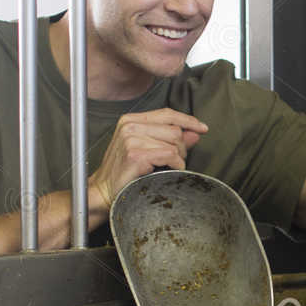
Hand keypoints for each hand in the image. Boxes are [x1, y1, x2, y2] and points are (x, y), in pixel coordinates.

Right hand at [87, 108, 207, 224]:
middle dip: (182, 147)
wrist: (103, 192)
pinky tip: (166, 171)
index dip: (188, 120)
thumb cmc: (124, 173)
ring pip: (174, 144)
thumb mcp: (147, 150)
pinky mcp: (136, 154)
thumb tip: (195, 132)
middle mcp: (130, 126)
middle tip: (174, 162)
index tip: (202, 128)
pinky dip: (175, 165)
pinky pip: (170, 155)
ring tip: (165, 168)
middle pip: (174, 130)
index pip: (167, 113)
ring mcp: (131, 139)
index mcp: (130, 120)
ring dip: (178, 159)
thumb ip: (170, 139)